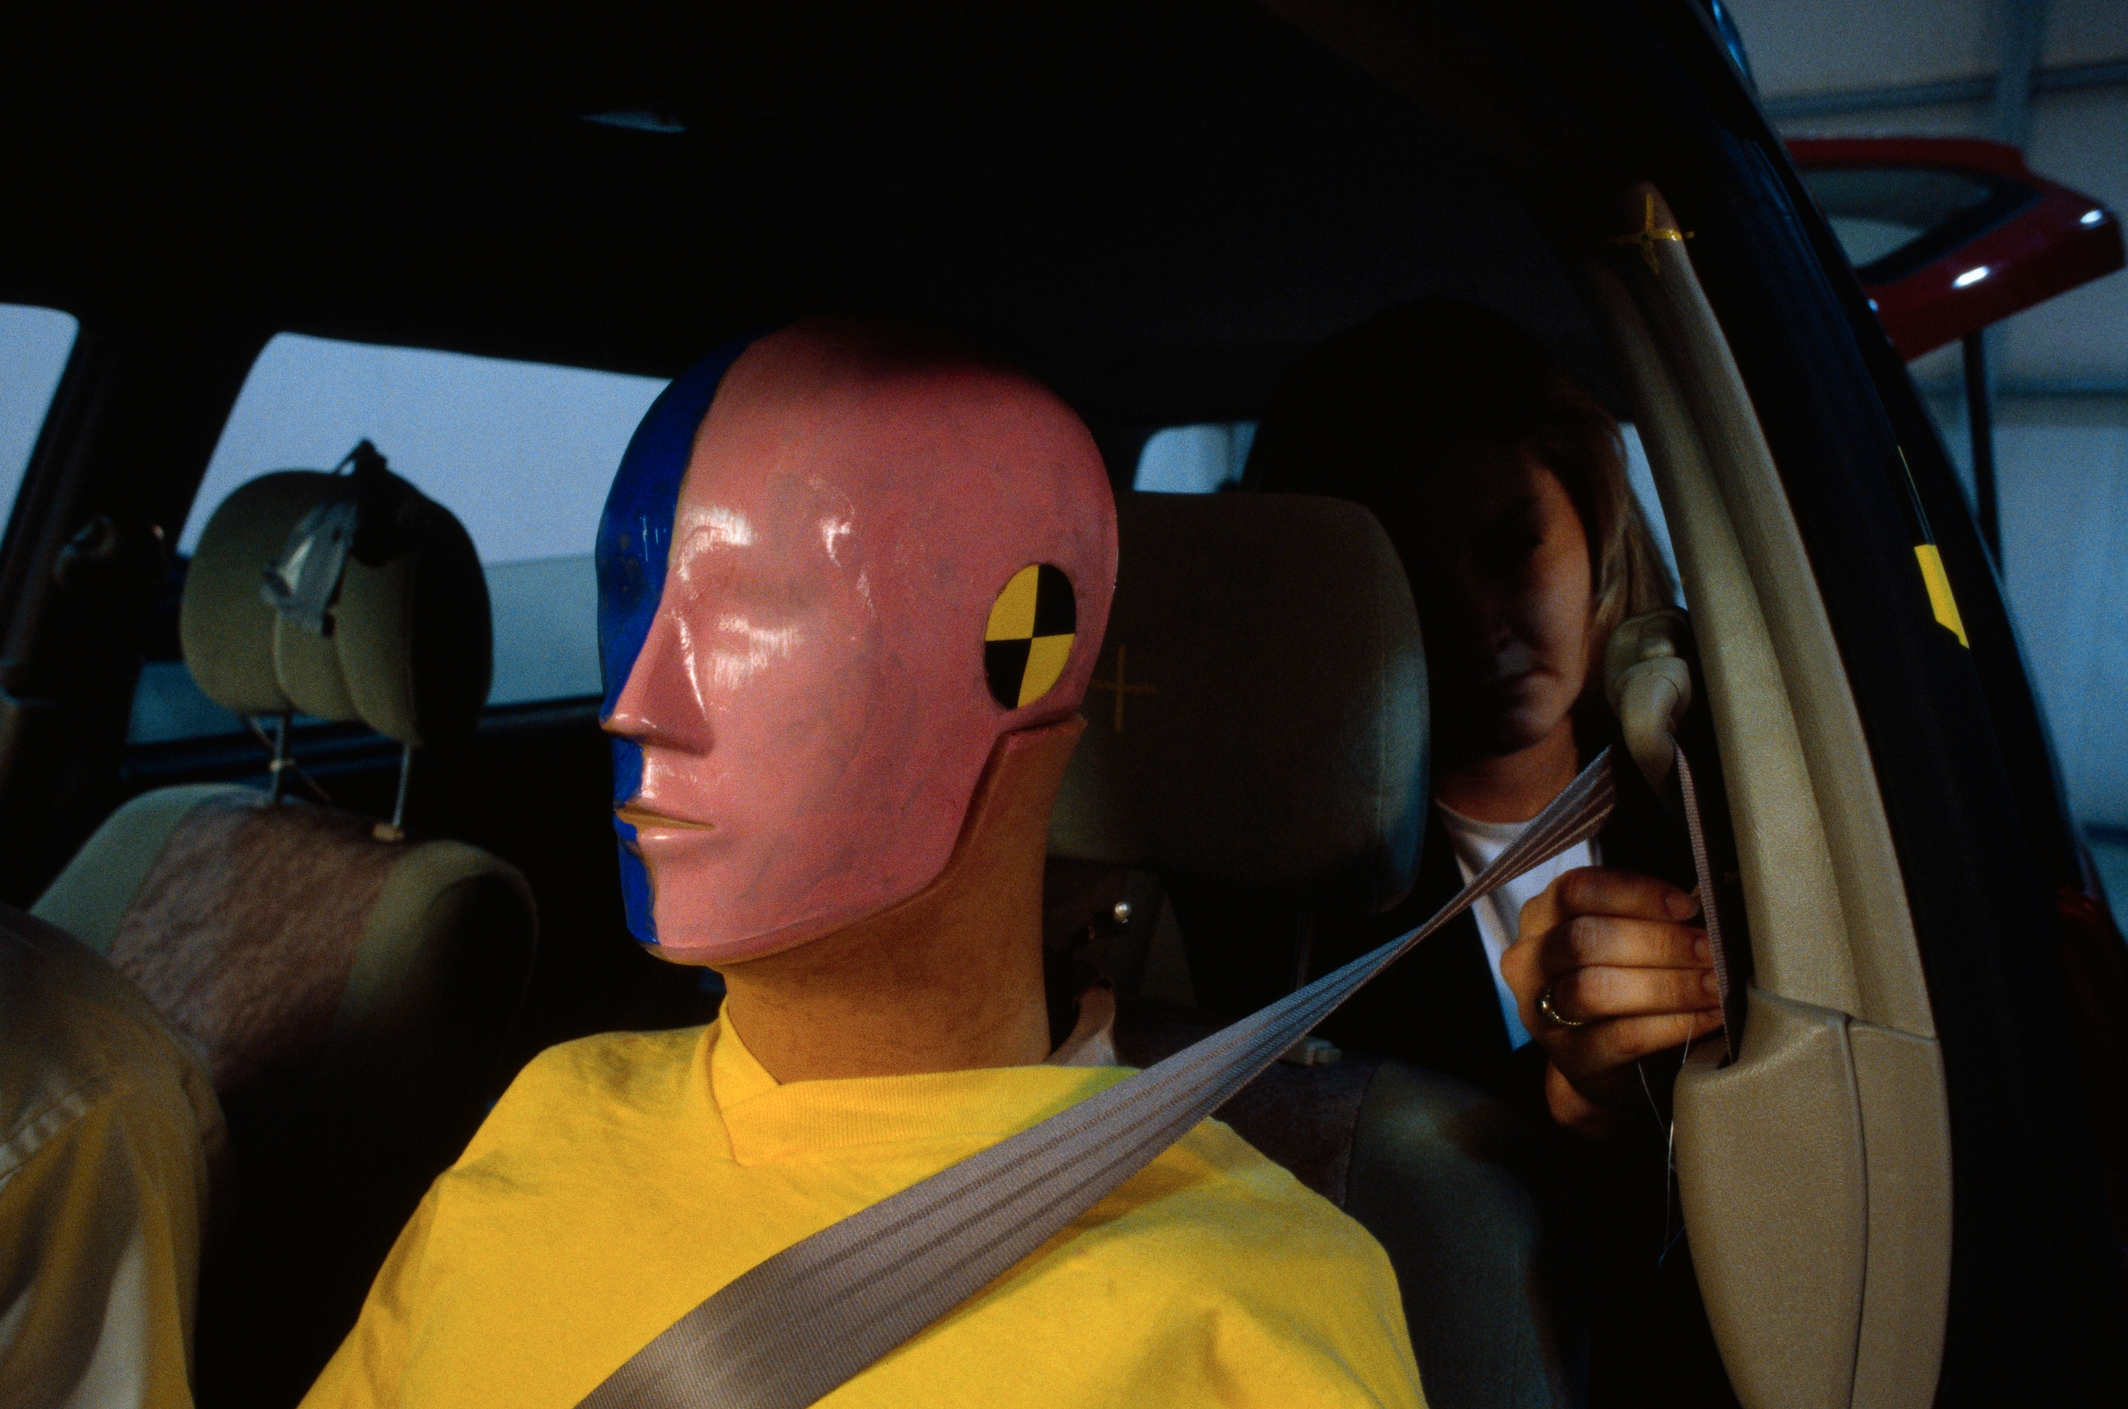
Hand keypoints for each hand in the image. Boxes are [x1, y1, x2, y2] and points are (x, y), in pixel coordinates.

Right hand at [1500, 866, 1720, 1136]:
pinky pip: (1620, 1038)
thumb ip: (1654, 913)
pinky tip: (1706, 1017)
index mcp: (1543, 915)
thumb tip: (1717, 895)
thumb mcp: (1623, 936)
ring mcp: (1540, 1011)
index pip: (1577, 890)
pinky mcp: (1569, 1056)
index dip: (1635, 894)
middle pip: (1584, 939)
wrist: (1601, 1058)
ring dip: (1668, 985)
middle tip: (1709, 950)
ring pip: (1596, 989)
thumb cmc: (1620, 981)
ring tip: (1713, 985)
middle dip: (1658, 942)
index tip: (1688, 906)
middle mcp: (1530, 959)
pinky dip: (1672, 1025)